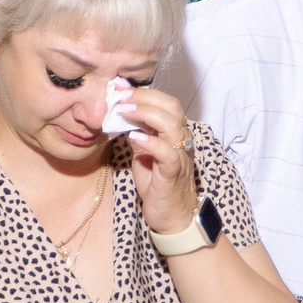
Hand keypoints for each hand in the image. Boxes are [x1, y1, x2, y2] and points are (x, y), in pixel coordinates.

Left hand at [113, 85, 201, 234]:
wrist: (171, 217)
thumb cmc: (158, 184)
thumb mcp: (143, 153)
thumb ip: (137, 132)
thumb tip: (120, 112)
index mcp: (176, 133)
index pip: (165, 102)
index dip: (143, 91)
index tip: (119, 85)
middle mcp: (183, 140)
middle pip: (172, 107)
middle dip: (144, 97)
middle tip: (120, 95)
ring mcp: (180, 156)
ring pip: (172, 125)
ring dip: (146, 114)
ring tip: (124, 111)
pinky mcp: (173, 174)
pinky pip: (167, 153)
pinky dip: (150, 142)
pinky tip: (133, 136)